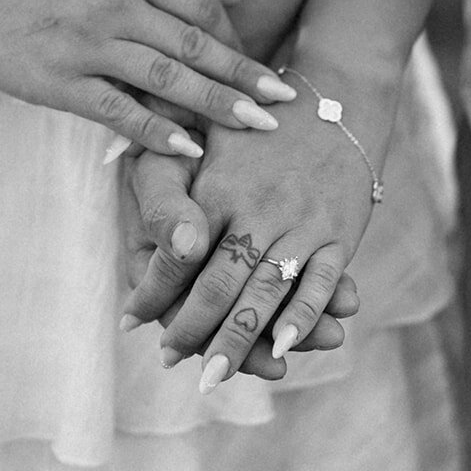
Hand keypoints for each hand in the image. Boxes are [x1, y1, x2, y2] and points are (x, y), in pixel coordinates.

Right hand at [0, 0, 294, 155]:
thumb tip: (215, 10)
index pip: (200, 7)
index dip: (234, 39)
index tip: (254, 67)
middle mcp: (116, 5)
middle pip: (196, 44)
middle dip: (245, 76)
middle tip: (283, 102)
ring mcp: (89, 43)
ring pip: (167, 78)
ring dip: (217, 104)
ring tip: (255, 126)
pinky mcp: (62, 81)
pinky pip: (120, 110)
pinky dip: (158, 129)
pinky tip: (189, 146)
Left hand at [121, 54, 396, 384]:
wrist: (338, 95)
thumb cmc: (261, 122)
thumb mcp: (209, 132)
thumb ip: (178, 180)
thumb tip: (143, 210)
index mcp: (220, 186)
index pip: (179, 253)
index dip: (152, 291)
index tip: (131, 321)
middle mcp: (260, 208)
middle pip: (220, 283)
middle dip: (192, 328)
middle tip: (170, 360)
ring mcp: (302, 222)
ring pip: (266, 292)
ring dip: (239, 340)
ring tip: (213, 375)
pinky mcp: (338, 232)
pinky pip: (319, 282)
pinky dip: (303, 317)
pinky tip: (283, 349)